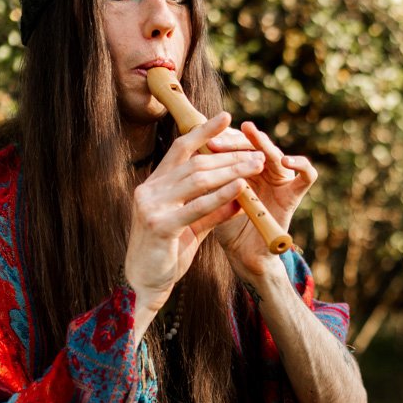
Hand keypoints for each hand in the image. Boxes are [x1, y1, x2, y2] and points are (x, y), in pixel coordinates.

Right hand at [123, 112, 264, 315]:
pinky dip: (221, 196)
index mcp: (154, 185)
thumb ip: (211, 209)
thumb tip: (239, 193)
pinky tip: (240, 189)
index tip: (227, 117)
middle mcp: (149, 190)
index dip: (203, 132)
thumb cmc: (167, 254)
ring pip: (197, 180)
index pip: (180, 149)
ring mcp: (152, 207)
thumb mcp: (192, 226)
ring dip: (230, 171)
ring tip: (255, 166)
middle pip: (194, 163)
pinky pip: (196, 207)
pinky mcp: (160, 226)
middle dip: (229, 156)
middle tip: (257, 153)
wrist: (144, 284)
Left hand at [212, 122, 317, 281]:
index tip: (203, 142)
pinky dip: (301, 164)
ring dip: (264, 143)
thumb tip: (192, 150)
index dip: (221, 140)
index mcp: (246, 169)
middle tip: (218, 142)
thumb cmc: (227, 226)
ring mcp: (280, 182)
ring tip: (253, 135)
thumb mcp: (215, 196)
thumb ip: (210, 176)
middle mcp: (264, 172)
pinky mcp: (294, 195)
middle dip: (235, 141)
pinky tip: (286, 161)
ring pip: (276, 154)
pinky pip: (308, 176)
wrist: (243, 255)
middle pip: (254, 146)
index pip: (237, 144)